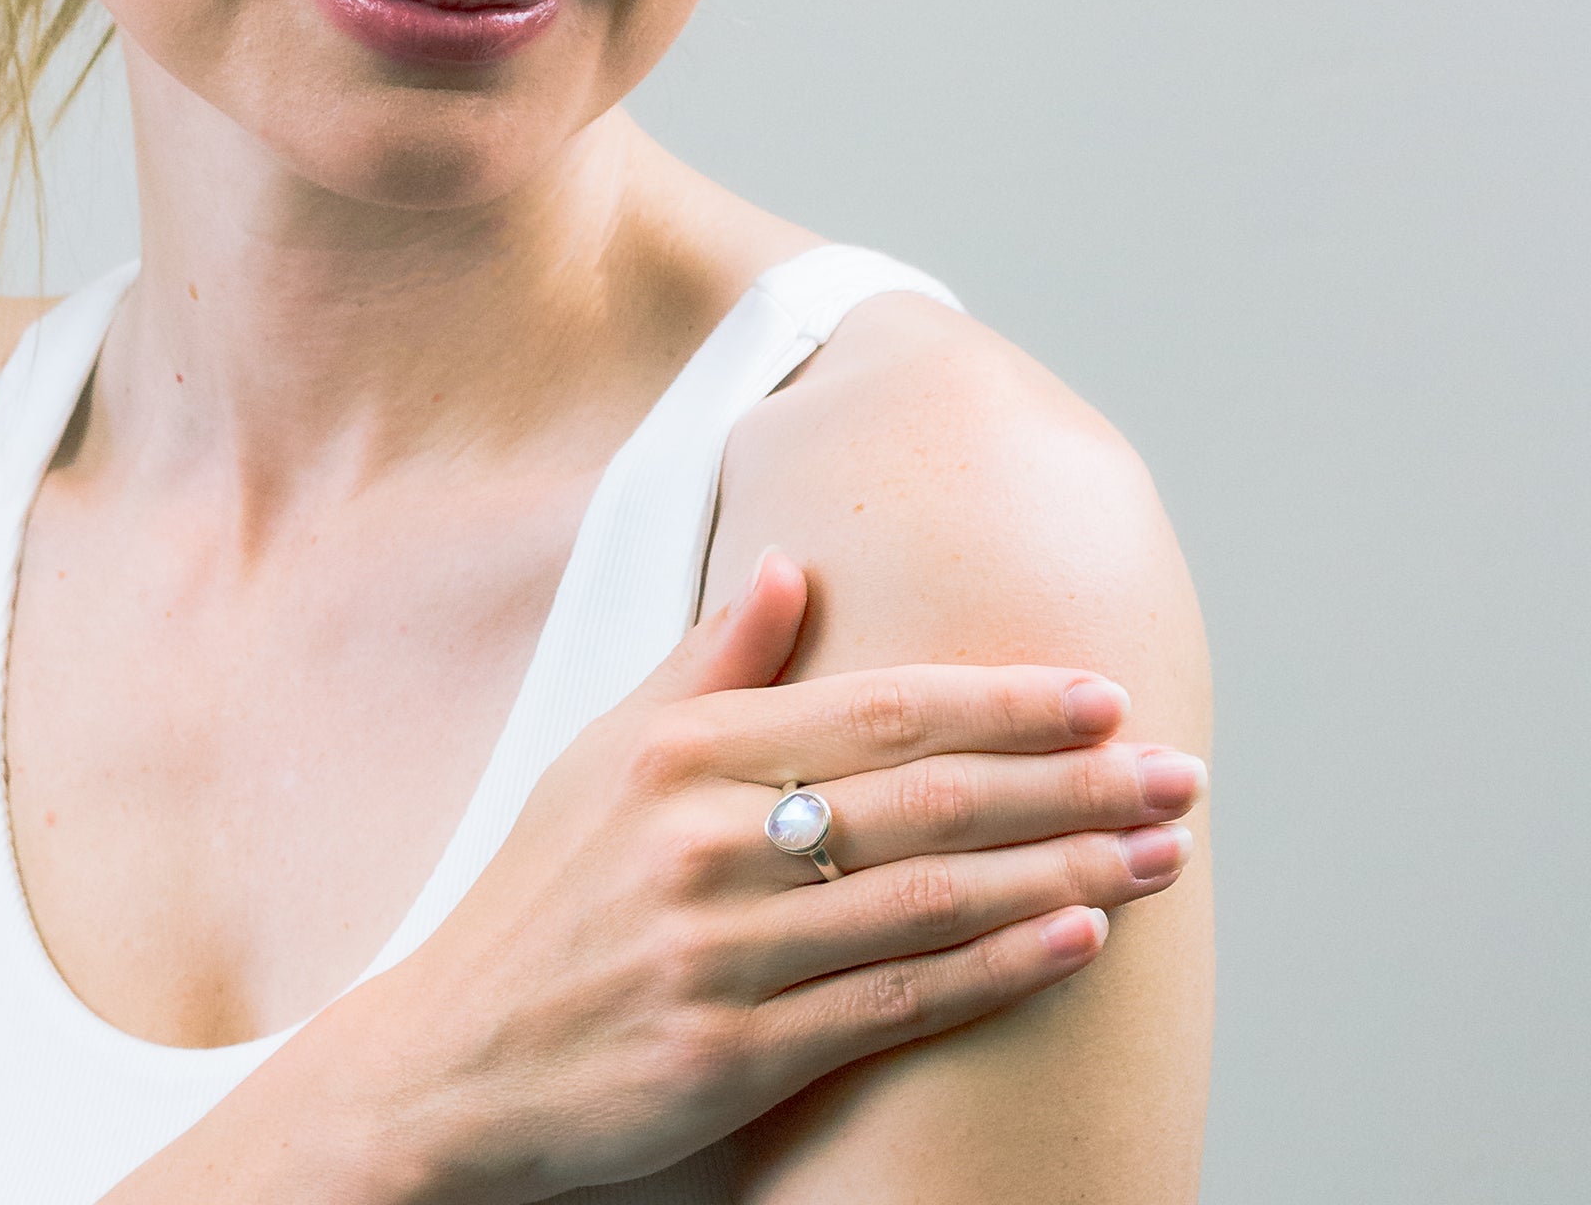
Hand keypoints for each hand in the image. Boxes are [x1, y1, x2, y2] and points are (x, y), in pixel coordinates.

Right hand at [334, 550, 1205, 1202]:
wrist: (450, 1058)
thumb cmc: (541, 895)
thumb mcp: (604, 755)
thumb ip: (708, 663)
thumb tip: (792, 568)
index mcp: (680, 750)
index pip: (879, 707)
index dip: (1003, 699)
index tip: (1099, 693)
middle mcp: (702, 837)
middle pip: (928, 796)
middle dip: (1070, 781)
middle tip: (1177, 772)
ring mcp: (716, 949)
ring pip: (930, 897)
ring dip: (1064, 869)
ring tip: (1159, 851)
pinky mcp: (728, 1054)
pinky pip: (894, 1003)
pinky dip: (997, 967)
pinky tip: (1078, 940)